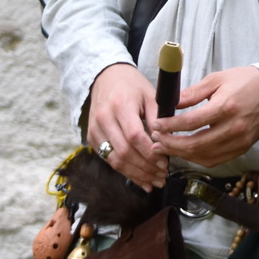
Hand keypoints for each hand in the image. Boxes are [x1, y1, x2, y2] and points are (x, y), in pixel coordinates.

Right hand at [86, 63, 170, 188]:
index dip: (150, 152)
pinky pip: (108, 160)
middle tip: (163, 175)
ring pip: (115, 160)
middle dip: (145, 168)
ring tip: (154, 181)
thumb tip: (165, 142)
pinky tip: (141, 179)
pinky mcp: (92, 138)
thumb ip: (158, 117)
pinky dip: (126, 172)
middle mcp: (104, 119)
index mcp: (120, 105)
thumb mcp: (150, 95)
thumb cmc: (132, 86)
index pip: (134, 136)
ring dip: (136, 174)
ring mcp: (95, 130)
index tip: (165, 162)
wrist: (106, 77)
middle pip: (124, 152)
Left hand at [152, 66, 258, 167]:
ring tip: (166, 149)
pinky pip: (216, 160)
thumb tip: (171, 104)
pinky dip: (198, 159)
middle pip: (195, 144)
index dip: (170, 126)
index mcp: (225, 107)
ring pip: (204, 156)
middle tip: (156, 141)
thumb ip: (192, 93)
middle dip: (171, 144)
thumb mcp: (217, 79)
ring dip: (182, 155)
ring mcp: (239, 141)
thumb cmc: (244, 81)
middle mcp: (233, 127)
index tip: (156, 126)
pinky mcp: (243, 148)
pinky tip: (186, 153)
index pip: (190, 122)